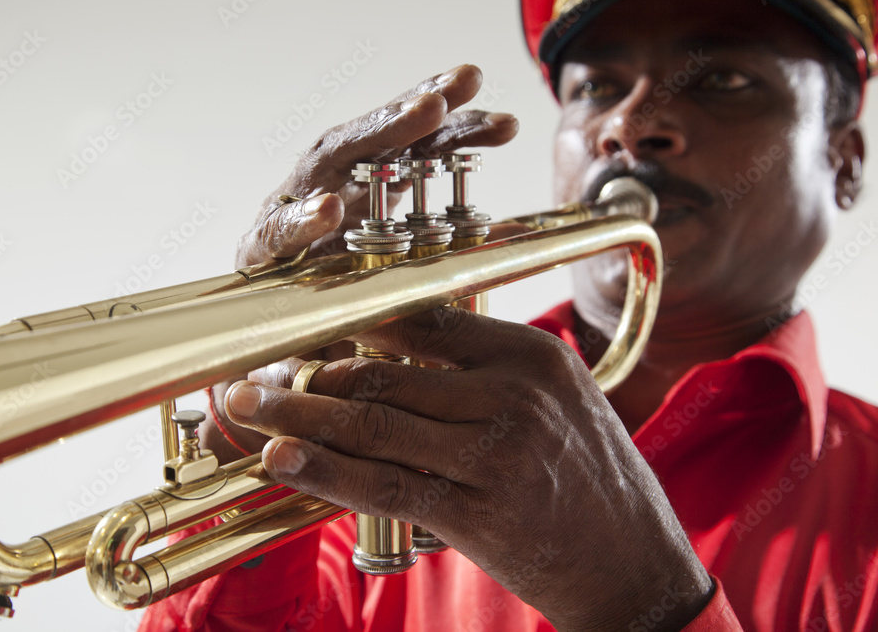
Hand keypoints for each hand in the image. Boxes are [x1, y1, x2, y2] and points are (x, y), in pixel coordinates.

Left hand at [205, 65, 518, 461]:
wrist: (297, 298)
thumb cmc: (291, 335)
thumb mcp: (287, 360)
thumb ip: (286, 369)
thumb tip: (269, 394)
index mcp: (268, 249)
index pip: (277, 231)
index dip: (298, 223)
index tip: (327, 217)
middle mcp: (301, 201)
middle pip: (335, 157)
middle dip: (382, 132)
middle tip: (426, 112)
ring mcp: (341, 181)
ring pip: (380, 137)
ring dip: (428, 113)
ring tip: (469, 93)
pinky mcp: (377, 174)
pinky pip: (414, 144)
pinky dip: (450, 128)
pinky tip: (489, 116)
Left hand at [223, 308, 713, 630]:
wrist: (634, 564)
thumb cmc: (587, 474)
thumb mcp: (552, 398)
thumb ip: (479, 366)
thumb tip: (387, 341)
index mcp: (529, 355)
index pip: (421, 320)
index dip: (352, 322)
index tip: (306, 325)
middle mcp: (512, 397)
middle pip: (384, 373)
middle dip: (308, 371)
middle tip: (257, 369)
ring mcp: (495, 457)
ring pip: (374, 425)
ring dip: (299, 415)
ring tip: (249, 406)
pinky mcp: (477, 514)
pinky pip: (384, 485)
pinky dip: (325, 471)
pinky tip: (284, 459)